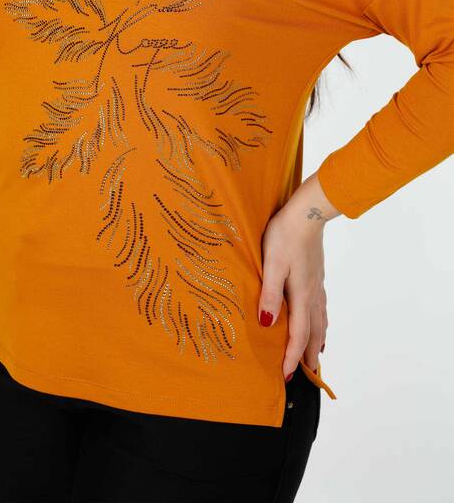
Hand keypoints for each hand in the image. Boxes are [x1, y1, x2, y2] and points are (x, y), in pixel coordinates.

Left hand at [258, 171, 339, 379]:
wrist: (307, 213)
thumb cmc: (285, 235)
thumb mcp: (272, 264)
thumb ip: (270, 294)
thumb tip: (269, 324)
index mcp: (301, 295)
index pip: (298, 334)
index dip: (291, 357)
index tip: (285, 377)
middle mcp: (312, 294)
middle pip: (313, 333)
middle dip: (308, 356)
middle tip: (307, 377)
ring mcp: (317, 285)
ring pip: (320, 321)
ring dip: (317, 341)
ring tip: (316, 357)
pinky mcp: (317, 275)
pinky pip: (321, 307)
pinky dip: (321, 322)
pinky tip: (320, 320)